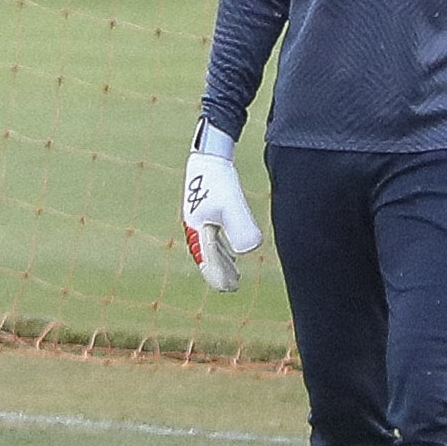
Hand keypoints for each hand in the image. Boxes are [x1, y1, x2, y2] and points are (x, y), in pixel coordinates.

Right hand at [181, 126, 263, 288]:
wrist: (209, 156)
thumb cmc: (219, 180)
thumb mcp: (232, 204)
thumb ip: (241, 227)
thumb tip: (251, 250)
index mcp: (198, 229)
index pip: (208, 260)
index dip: (219, 276)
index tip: (231, 288)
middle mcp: (195, 227)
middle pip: (206, 257)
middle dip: (220, 273)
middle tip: (234, 287)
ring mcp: (199, 220)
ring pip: (209, 249)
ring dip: (221, 263)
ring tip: (236, 276)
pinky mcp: (205, 212)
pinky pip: (211, 239)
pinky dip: (222, 251)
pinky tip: (233, 255)